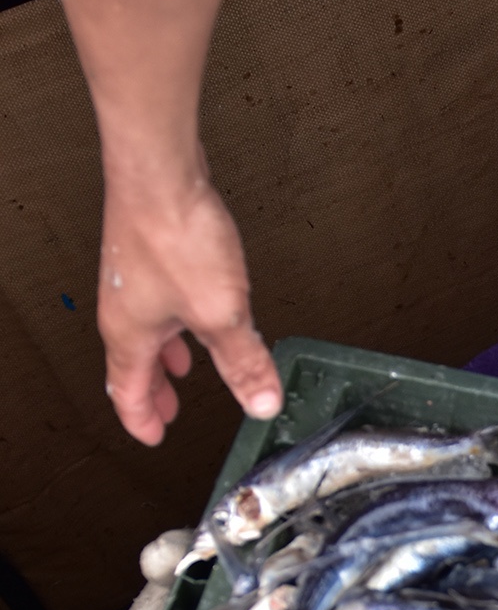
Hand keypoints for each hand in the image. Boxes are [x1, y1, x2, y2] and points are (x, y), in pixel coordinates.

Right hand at [98, 166, 279, 444]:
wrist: (160, 173)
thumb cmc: (176, 238)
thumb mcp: (222, 315)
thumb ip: (244, 361)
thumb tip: (261, 402)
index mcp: (130, 335)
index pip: (128, 391)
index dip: (143, 418)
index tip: (155, 436)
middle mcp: (124, 308)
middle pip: (134, 363)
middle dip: (154, 390)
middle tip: (168, 410)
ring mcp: (134, 278)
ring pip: (148, 330)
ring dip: (167, 355)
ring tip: (186, 366)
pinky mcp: (150, 252)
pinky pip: (161, 301)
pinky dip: (177, 321)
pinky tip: (199, 310)